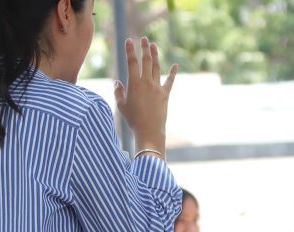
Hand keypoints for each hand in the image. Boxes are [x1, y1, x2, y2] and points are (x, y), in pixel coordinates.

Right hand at [114, 37, 177, 153]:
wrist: (149, 131)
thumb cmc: (133, 119)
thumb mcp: (121, 106)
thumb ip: (119, 92)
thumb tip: (117, 82)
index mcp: (134, 84)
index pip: (132, 62)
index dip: (130, 50)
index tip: (128, 40)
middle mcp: (146, 83)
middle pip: (146, 61)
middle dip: (145, 48)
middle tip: (144, 39)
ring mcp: (157, 88)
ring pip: (156, 67)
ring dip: (155, 55)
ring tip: (154, 45)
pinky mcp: (165, 94)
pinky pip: (169, 81)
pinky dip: (172, 73)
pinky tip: (175, 65)